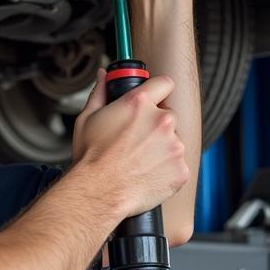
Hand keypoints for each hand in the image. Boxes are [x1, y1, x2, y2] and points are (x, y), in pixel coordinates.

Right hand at [69, 69, 189, 220]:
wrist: (97, 192)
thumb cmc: (90, 158)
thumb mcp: (87, 118)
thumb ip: (101, 93)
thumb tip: (104, 77)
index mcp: (140, 103)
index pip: (164, 83)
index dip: (158, 91)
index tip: (153, 99)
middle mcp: (161, 121)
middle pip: (169, 115)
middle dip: (156, 125)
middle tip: (137, 139)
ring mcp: (174, 146)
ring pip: (174, 141)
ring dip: (162, 148)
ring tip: (139, 160)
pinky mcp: (181, 169)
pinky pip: (178, 165)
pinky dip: (166, 169)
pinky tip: (147, 173)